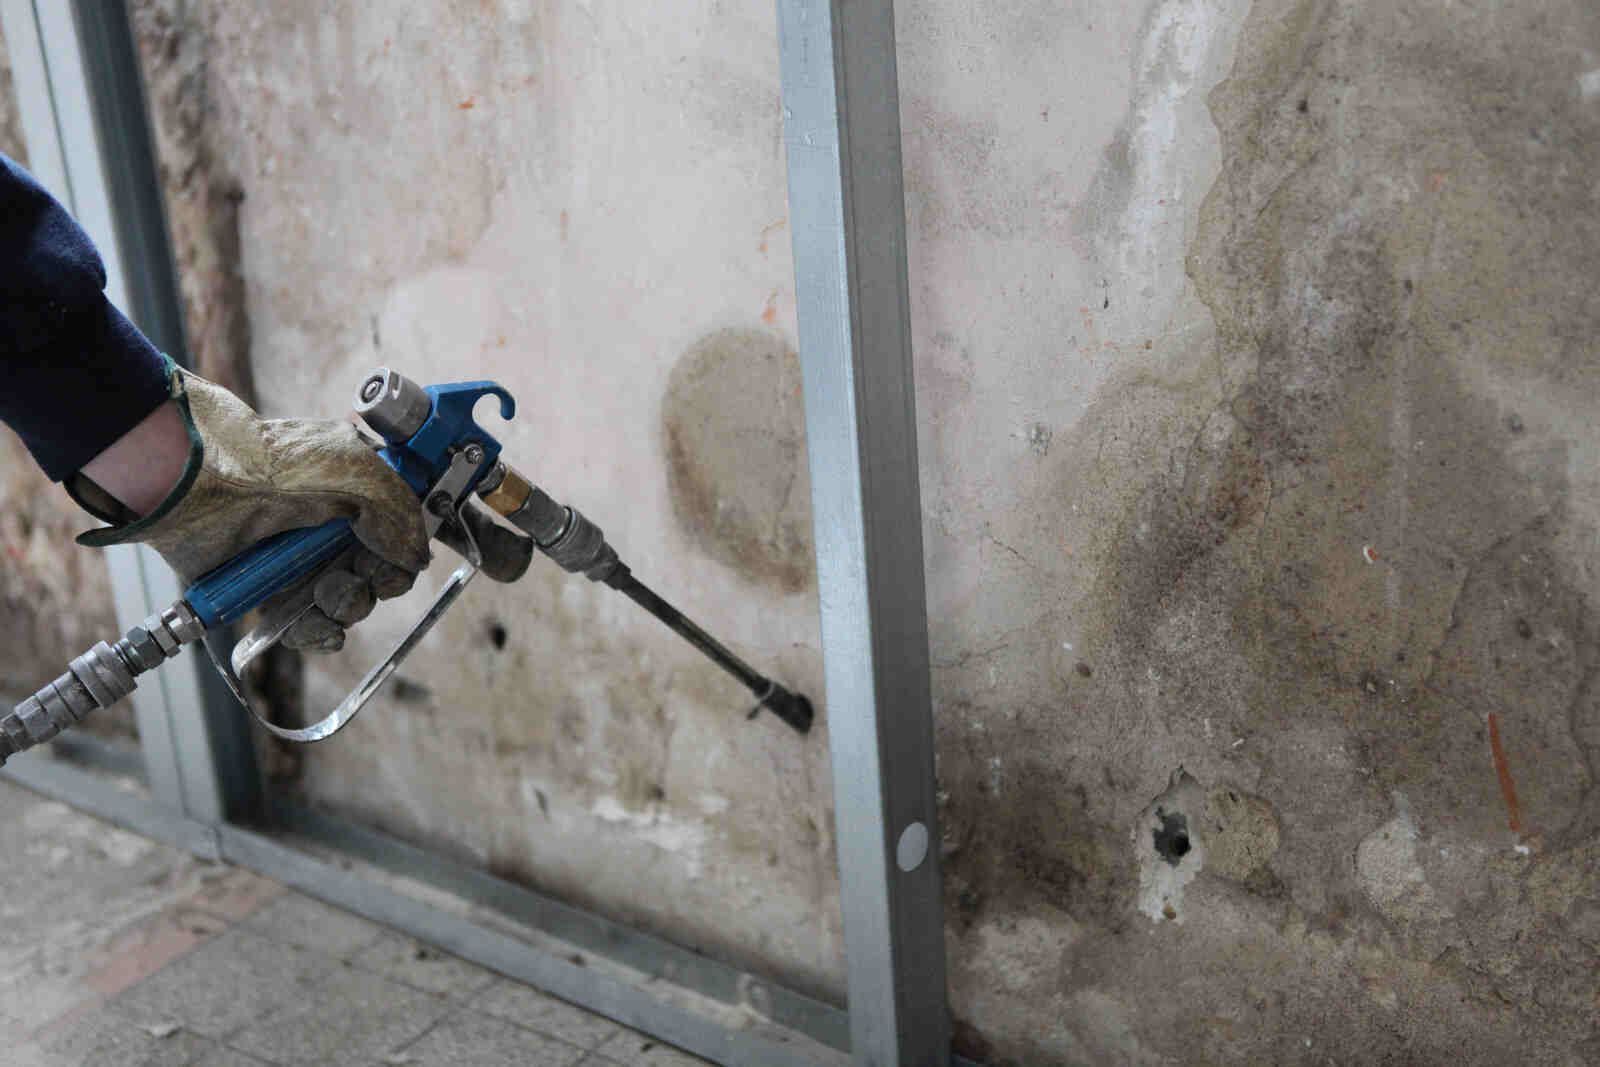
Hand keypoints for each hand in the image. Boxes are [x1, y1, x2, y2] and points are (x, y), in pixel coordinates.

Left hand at [73, 365, 429, 652]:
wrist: (200, 482)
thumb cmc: (272, 462)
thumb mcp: (358, 471)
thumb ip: (401, 514)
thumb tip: (417, 558)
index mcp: (355, 497)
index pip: (397, 540)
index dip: (400, 558)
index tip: (389, 562)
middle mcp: (328, 530)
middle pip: (375, 578)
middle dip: (370, 586)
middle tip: (348, 576)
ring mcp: (297, 562)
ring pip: (345, 606)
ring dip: (343, 610)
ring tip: (321, 597)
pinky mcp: (265, 591)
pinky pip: (305, 627)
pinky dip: (314, 634)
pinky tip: (306, 625)